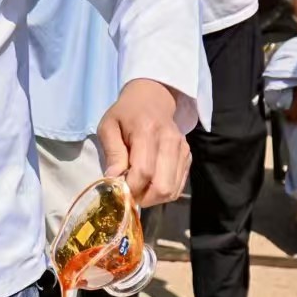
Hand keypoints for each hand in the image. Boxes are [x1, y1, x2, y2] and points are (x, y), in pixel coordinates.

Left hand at [96, 78, 190, 207]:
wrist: (152, 98)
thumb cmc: (126, 114)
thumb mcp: (108, 127)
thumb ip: (112, 153)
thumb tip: (113, 180)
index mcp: (147, 131)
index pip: (144, 171)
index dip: (130, 188)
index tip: (118, 190)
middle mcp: (170, 141)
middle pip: (162, 186)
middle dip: (144, 197)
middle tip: (130, 193)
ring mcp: (182, 149)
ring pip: (172, 190)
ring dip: (153, 197)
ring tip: (140, 188)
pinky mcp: (188, 157)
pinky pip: (178, 186)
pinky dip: (163, 191)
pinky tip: (151, 183)